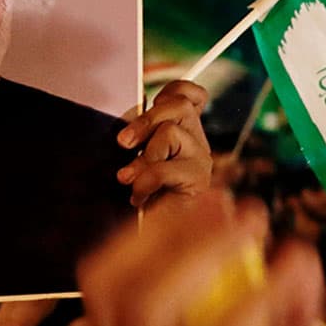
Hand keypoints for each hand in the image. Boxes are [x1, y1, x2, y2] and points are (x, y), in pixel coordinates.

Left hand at [119, 80, 212, 208]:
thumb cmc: (144, 193)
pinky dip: (143, 182)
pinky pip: (163, 168)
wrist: (157, 235)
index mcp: (185, 130)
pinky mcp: (198, 179)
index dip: (173, 90)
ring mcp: (201, 159)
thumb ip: (140, 135)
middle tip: (124, 143)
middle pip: (180, 106)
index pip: (191, 94)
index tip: (151, 102)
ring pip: (170, 133)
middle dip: (145, 120)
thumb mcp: (138, 156)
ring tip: (131, 179)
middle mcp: (198, 140)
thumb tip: (130, 117)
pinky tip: (139, 196)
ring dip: (143, 157)